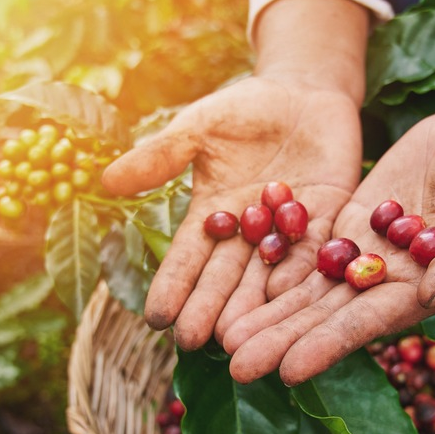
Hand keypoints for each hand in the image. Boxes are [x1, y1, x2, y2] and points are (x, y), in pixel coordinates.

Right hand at [101, 75, 361, 350]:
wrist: (305, 91)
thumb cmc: (244, 109)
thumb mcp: (198, 128)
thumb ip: (160, 156)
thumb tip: (106, 181)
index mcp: (213, 215)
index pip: (188, 257)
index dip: (172, 287)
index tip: (155, 318)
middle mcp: (249, 233)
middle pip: (226, 277)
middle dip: (209, 308)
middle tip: (194, 342)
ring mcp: (289, 230)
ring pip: (268, 274)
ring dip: (253, 306)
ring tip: (238, 337)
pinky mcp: (329, 219)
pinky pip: (315, 250)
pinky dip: (302, 272)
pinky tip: (288, 298)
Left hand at [222, 109, 434, 384]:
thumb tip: (431, 293)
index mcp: (422, 292)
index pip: (366, 324)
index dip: (327, 346)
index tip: (288, 370)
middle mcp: (385, 283)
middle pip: (324, 316)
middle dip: (281, 340)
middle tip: (235, 364)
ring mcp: (363, 254)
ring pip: (307, 289)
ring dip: (267, 313)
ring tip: (224, 338)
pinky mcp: (348, 224)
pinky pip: (306, 248)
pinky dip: (274, 267)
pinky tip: (238, 285)